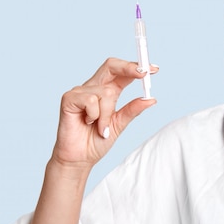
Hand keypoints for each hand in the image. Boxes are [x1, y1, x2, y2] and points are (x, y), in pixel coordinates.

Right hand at [50, 58, 157, 175]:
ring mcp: (80, 92)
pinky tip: (88, 123)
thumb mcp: (120, 124)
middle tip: (143, 74)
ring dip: (107, 114)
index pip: (122, 72)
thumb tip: (151, 99)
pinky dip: (95, 115)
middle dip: (129, 67)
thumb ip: (132, 110)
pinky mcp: (68, 99)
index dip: (137, 67)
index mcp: (107, 91)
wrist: (80, 159)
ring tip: (102, 128)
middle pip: (111, 65)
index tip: (154, 69)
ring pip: (105, 92)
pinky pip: (90, 100)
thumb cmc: (97, 141)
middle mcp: (94, 87)